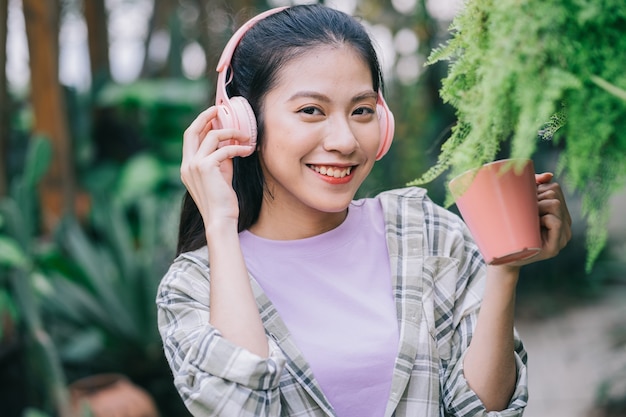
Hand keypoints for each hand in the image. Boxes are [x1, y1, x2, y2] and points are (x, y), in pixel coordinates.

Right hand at [180, 107, 254, 228]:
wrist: (220, 219)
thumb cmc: (222, 201)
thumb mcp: (220, 176)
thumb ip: (221, 159)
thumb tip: (230, 144)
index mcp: (187, 166)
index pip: (189, 137)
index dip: (200, 123)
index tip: (213, 115)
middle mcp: (187, 164)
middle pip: (191, 130)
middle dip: (205, 116)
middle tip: (219, 109)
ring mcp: (194, 165)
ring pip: (212, 136)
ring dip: (231, 133)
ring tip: (245, 136)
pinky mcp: (206, 168)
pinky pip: (225, 150)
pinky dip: (238, 148)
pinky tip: (248, 151)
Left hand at [506, 172, 571, 267]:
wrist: (500, 258)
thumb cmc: (508, 228)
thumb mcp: (519, 205)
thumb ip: (534, 188)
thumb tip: (549, 175)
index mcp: (559, 213)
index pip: (554, 188)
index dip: (537, 189)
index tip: (524, 201)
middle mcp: (565, 225)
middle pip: (554, 193)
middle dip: (535, 198)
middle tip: (522, 212)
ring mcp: (561, 237)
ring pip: (555, 205)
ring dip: (536, 207)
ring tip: (527, 220)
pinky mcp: (554, 249)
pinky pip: (556, 222)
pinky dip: (545, 219)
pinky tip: (535, 226)